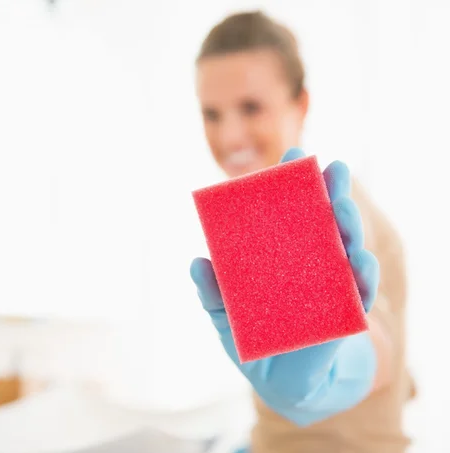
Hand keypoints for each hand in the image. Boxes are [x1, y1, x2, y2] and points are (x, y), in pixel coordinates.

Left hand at [190, 148, 379, 425]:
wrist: (290, 387)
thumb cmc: (254, 347)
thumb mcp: (226, 321)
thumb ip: (212, 295)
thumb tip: (196, 263)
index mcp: (279, 261)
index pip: (285, 217)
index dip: (289, 188)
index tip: (291, 159)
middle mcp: (309, 265)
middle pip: (322, 223)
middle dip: (328, 195)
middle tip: (332, 170)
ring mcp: (333, 285)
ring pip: (346, 247)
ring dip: (348, 227)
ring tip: (343, 209)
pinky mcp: (351, 313)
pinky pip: (361, 289)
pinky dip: (362, 275)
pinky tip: (360, 261)